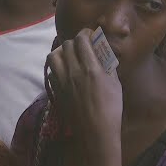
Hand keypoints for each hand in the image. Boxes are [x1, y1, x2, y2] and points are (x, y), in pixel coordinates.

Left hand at [47, 29, 122, 165]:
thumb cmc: (111, 108)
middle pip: (66, 45)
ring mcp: (62, 81)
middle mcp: (73, 71)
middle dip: (74, 41)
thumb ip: (107, 64)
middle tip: (82, 46)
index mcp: (91, 68)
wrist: (95, 132)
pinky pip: (51, 70)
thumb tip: (102, 50)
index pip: (81, 39)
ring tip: (69, 56)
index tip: (90, 35)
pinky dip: (57, 66)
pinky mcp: (55, 90)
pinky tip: (65, 71)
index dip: (85, 34)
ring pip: (53, 55)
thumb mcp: (115, 82)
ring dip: (61, 51)